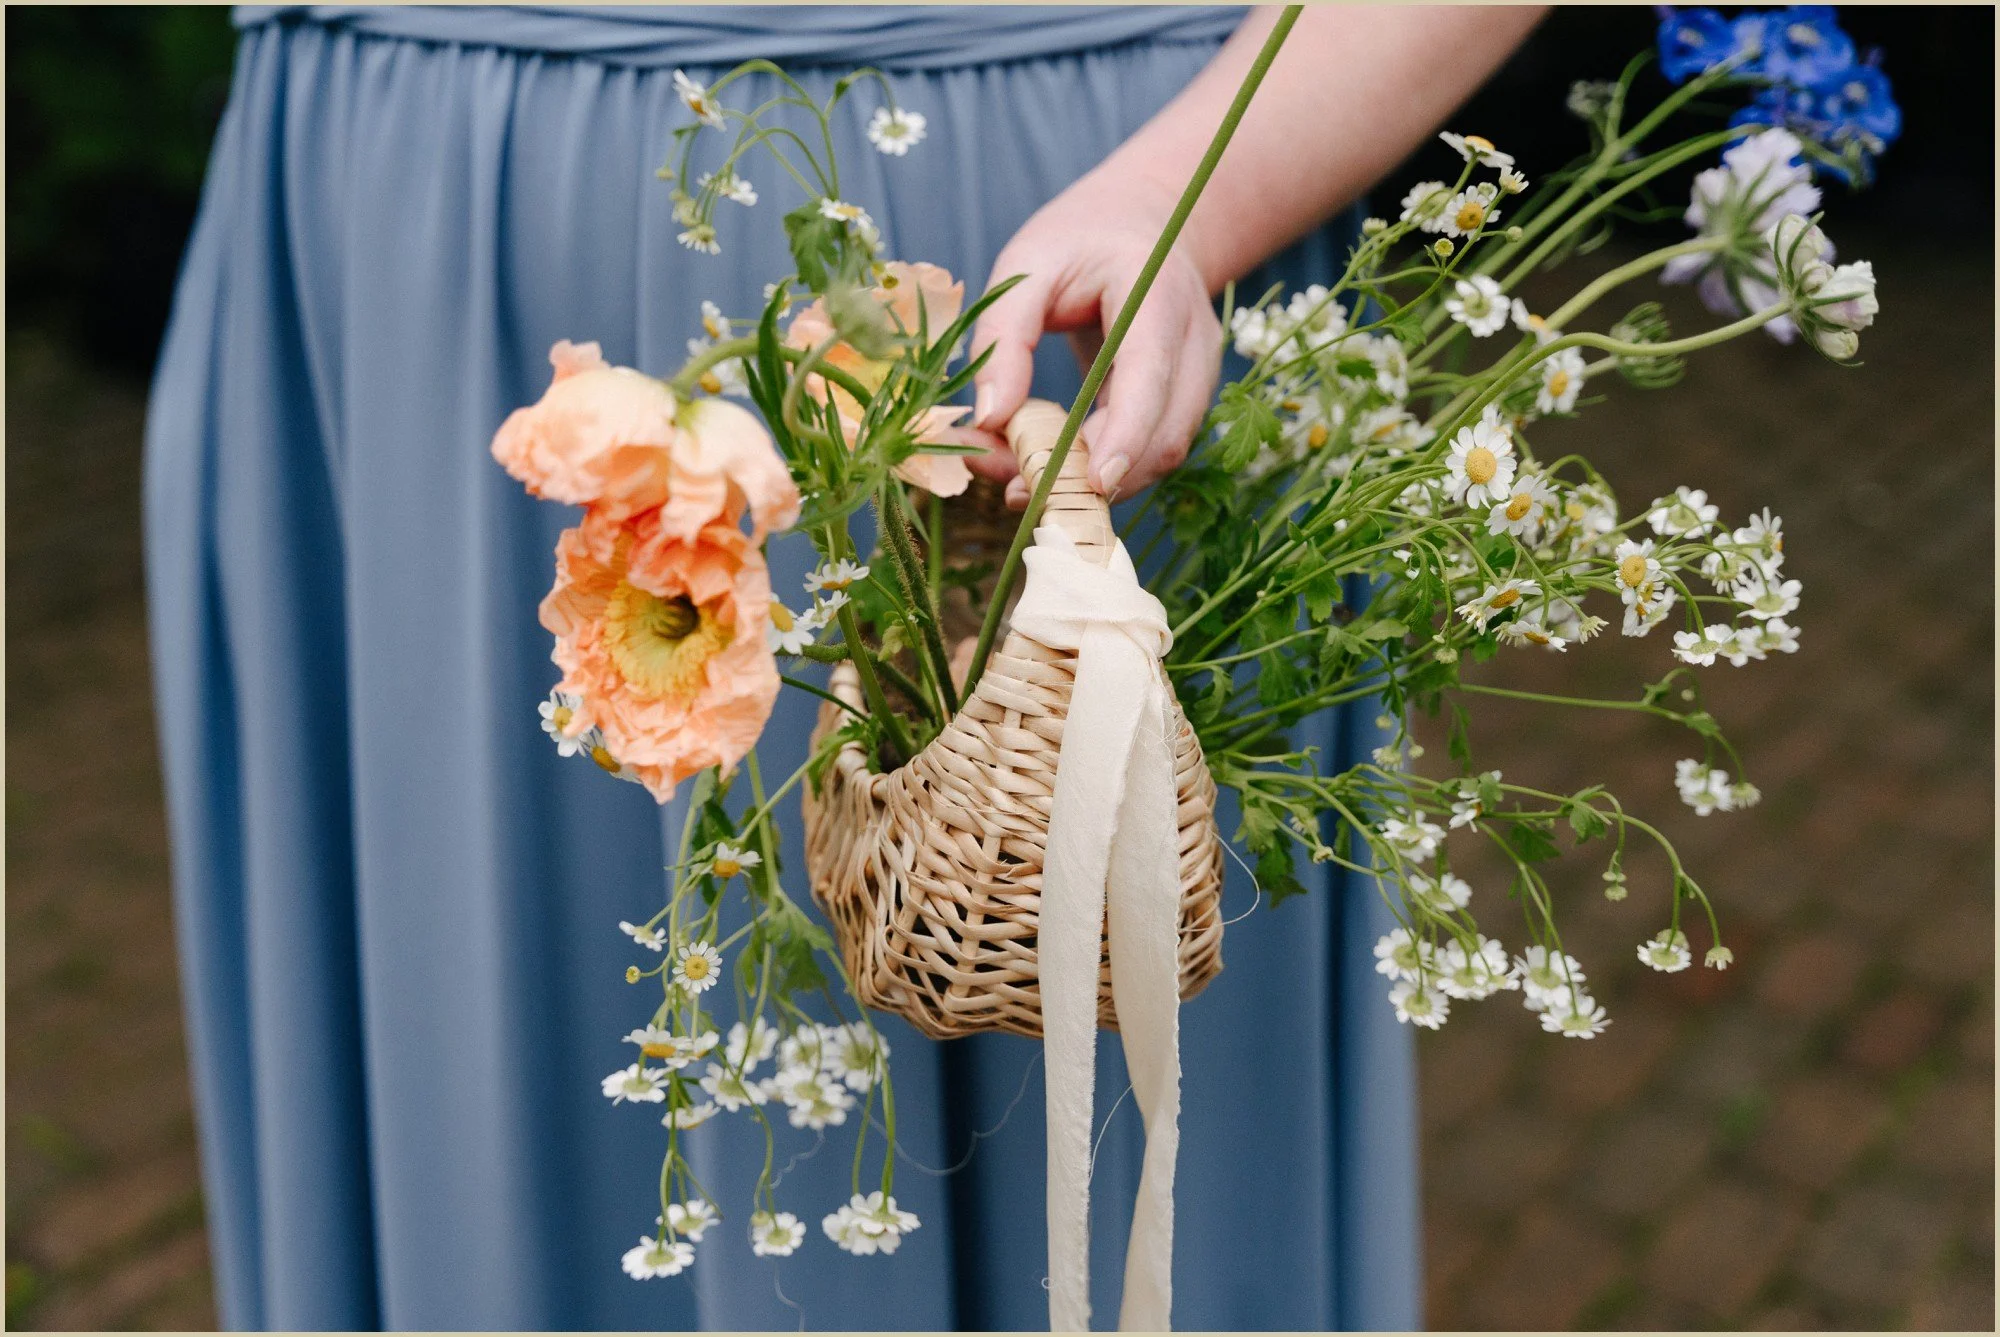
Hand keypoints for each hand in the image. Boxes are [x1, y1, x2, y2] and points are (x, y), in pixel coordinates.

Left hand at [964, 175, 1221, 505]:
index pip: (1152, 374)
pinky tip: (1051, 470)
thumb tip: (989, 420)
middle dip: (1099, 477)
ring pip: (1165, 451)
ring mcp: (1198, 375)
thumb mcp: (1026, 266)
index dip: (1128, 433)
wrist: (1140, 224)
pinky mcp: (1184, 400)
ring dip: (1098, 483)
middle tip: (1020, 492)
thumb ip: (1003, 338)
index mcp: (1156, 295)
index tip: (1094, 482)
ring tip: (1023, 485)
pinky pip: (1152, 449)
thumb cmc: (1078, 240)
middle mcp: (1193, 340)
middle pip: (1168, 431)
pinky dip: (1104, 469)